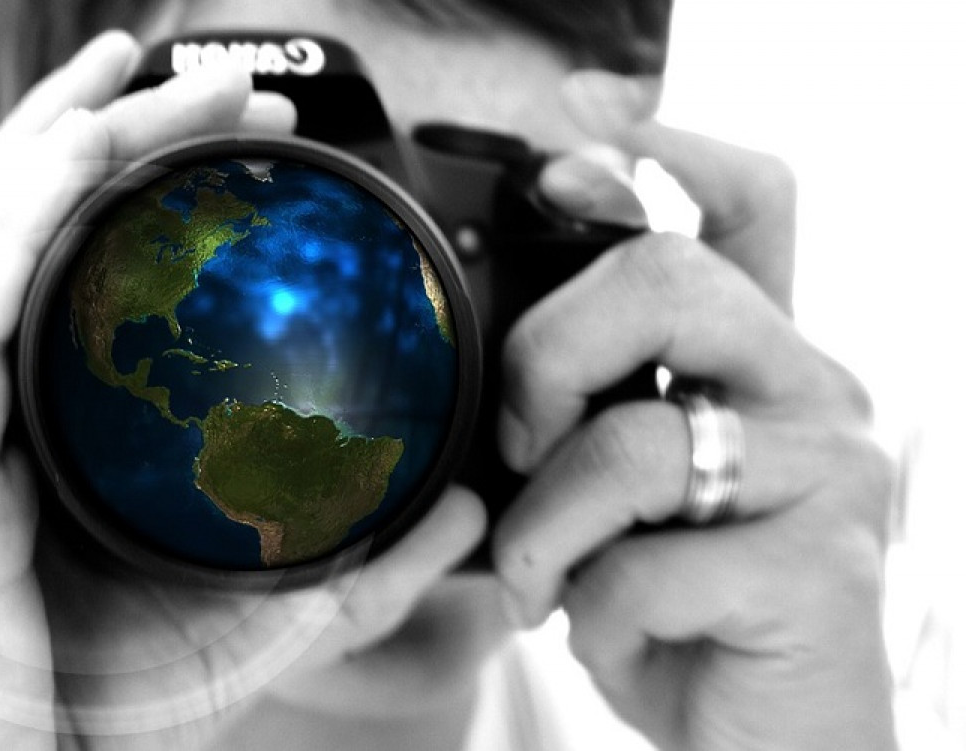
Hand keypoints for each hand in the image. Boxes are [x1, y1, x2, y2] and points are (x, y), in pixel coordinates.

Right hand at [0, 31, 485, 749]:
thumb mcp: (265, 613)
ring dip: (62, 145)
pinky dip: (8, 232)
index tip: (253, 135)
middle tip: (217, 84)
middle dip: (119, 132)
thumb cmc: (111, 688)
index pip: (89, 257)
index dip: (156, 178)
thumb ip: (371, 564)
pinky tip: (71, 165)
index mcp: (57, 410)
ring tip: (139, 81)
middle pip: (38, 225)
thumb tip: (473, 514)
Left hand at [492, 112, 896, 747]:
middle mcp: (808, 390)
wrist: (760, 739)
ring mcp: (828, 474)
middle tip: (521, 444)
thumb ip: (590, 416)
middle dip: (548, 358)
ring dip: (545, 529)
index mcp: (756, 357)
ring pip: (634, 442)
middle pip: (667, 279)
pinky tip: (611, 635)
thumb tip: (504, 377)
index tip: (578, 143)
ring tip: (545, 581)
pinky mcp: (821, 569)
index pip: (747, 206)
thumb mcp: (619, 498)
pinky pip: (643, 567)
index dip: (673, 155)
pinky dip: (590, 615)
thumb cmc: (678, 611)